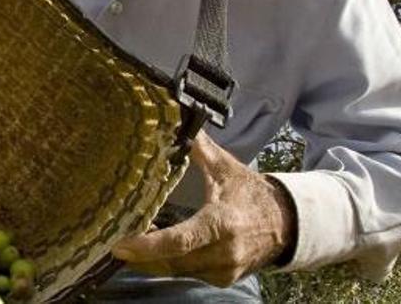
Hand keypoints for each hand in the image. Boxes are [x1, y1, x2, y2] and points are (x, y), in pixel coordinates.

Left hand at [110, 131, 296, 286]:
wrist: (286, 224)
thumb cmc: (251, 193)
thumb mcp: (225, 168)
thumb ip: (199, 147)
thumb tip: (177, 119)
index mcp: (223, 223)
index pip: (180, 241)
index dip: (148, 245)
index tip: (121, 244)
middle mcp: (224, 252)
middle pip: (171, 261)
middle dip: (141, 254)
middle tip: (113, 240)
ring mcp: (224, 270)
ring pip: (176, 270)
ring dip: (152, 259)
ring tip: (129, 241)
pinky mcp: (222, 280)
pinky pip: (187, 274)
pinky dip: (169, 262)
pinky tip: (155, 248)